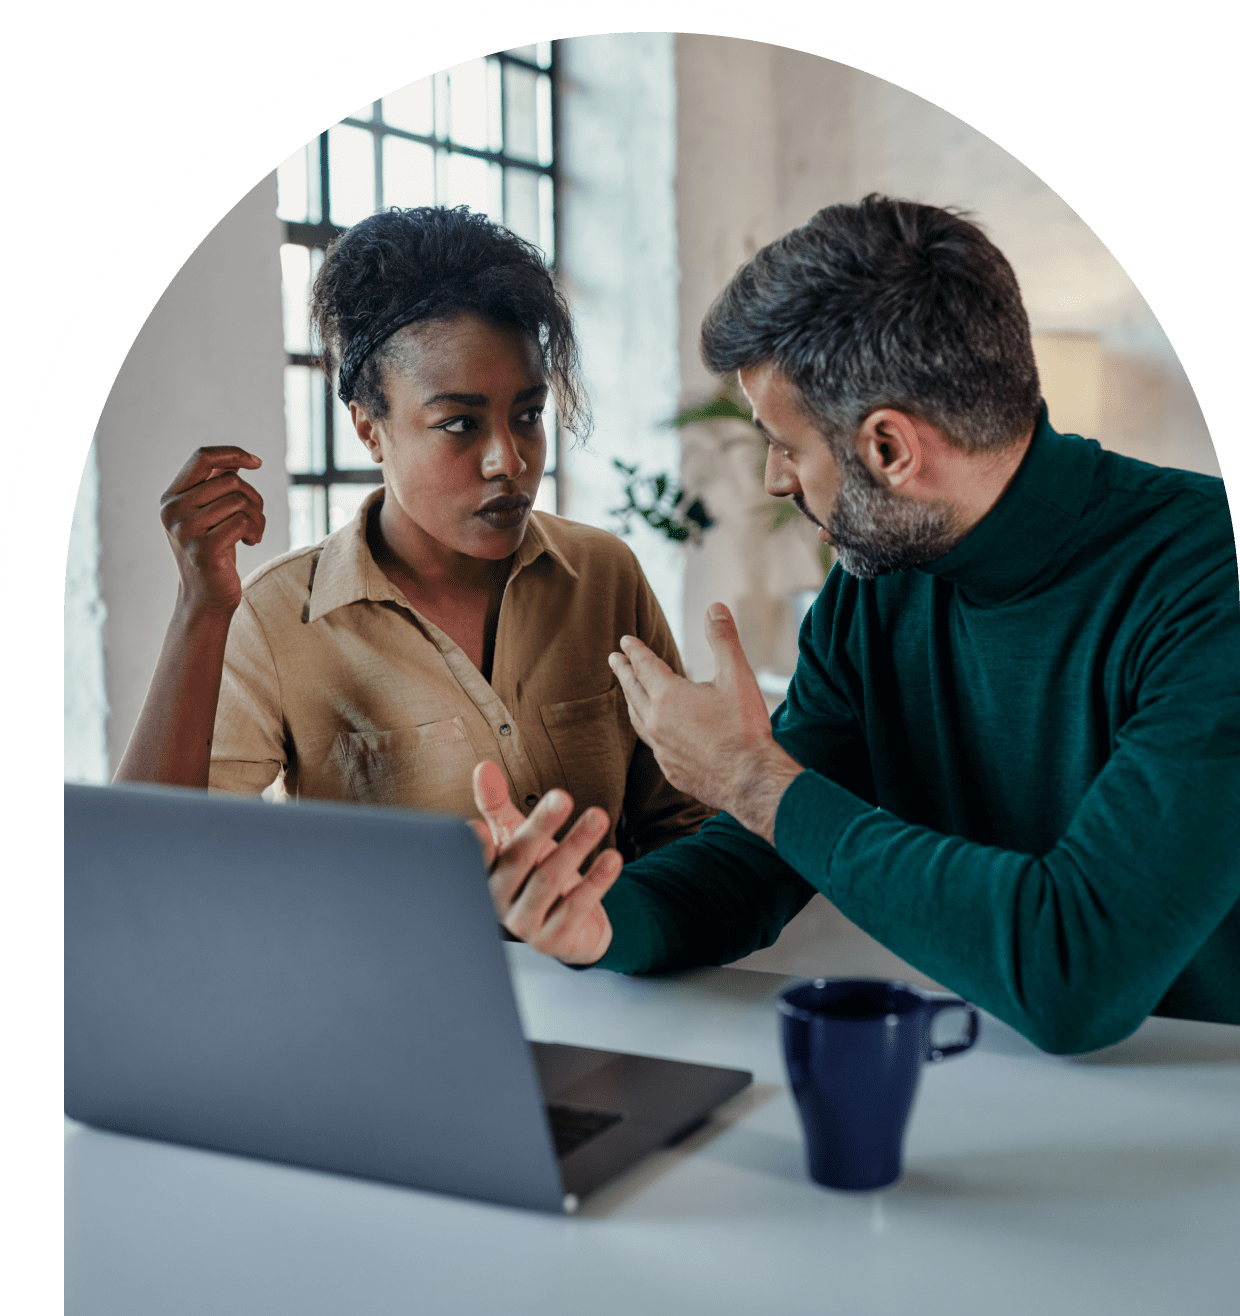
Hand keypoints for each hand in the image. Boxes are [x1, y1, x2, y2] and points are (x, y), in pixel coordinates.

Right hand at [160, 446, 264, 614]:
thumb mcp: (211, 514)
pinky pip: (242, 522)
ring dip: (258, 517)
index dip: (233, 453)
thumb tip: (237, 459)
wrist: (206, 596)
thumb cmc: (214, 550)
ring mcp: (185, 530)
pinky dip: (255, 531)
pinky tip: (250, 543)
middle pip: (230, 480)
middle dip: (253, 497)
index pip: (202, 457)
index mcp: (171, 497)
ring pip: (239, 500)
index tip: (257, 462)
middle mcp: (172, 510)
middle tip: (255, 518)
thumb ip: (218, 486)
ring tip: (253, 532)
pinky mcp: (203, 549)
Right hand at [469, 762, 620, 964]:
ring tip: (598, 817)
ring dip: (576, 846)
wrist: (567, 927)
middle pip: (519, 861)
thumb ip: (497, 806)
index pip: (478, 857)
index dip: (477, 845)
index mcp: (485, 875)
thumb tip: (483, 768)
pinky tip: (612, 858)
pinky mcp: (554, 940)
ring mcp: (525, 925)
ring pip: (549, 881)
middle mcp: (499, 903)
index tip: (478, 826)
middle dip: (542, 827)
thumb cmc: (533, 875)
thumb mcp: (516, 838)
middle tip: (562, 797)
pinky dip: (596, 881)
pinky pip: (576, 907)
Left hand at [608, 603, 802, 843]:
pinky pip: (651, 744)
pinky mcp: (669, 769)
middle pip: (632, 691)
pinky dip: (647, 730)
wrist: (751, 781)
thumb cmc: (745, 729)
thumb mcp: (738, 677)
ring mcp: (660, 748)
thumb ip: (723, 640)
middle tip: (614, 659)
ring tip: (628, 692)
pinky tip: (654, 731)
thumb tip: (715, 607)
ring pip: (637, 719)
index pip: (644, 665)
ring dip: (631, 701)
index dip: (635, 650)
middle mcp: (657, 722)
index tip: (625, 641)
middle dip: (623, 672)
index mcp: (668, 696)